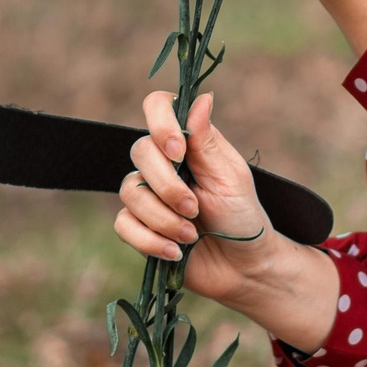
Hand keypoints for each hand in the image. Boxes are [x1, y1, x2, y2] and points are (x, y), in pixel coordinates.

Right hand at [116, 92, 287, 309]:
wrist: (242, 268)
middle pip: (140, 151)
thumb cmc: (242, 218)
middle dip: (167, 186)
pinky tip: (176, 252)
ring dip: (163, 218)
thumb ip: (208, 141)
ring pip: (130, 191)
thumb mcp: (230, 178)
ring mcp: (149, 194)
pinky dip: (150, 241)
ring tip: (191, 235)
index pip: (158, 107)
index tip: (178, 150)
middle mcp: (164, 164)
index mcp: (189, 143)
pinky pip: (123, 225)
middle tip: (195, 209)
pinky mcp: (139, 227)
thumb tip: (201, 98)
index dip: (160, 123)